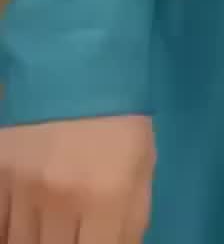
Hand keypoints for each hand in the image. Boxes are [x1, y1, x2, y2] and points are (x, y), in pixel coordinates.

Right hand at [0, 114, 155, 243]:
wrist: (78, 66)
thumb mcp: (142, 170)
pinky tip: (26, 223)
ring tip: (52, 226)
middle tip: (72, 233)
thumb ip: (129, 225)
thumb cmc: (118, 121)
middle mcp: (61, 198)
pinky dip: (9, 231)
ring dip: (36, 241)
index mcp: (106, 196)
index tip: (90, 242)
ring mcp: (23, 186)